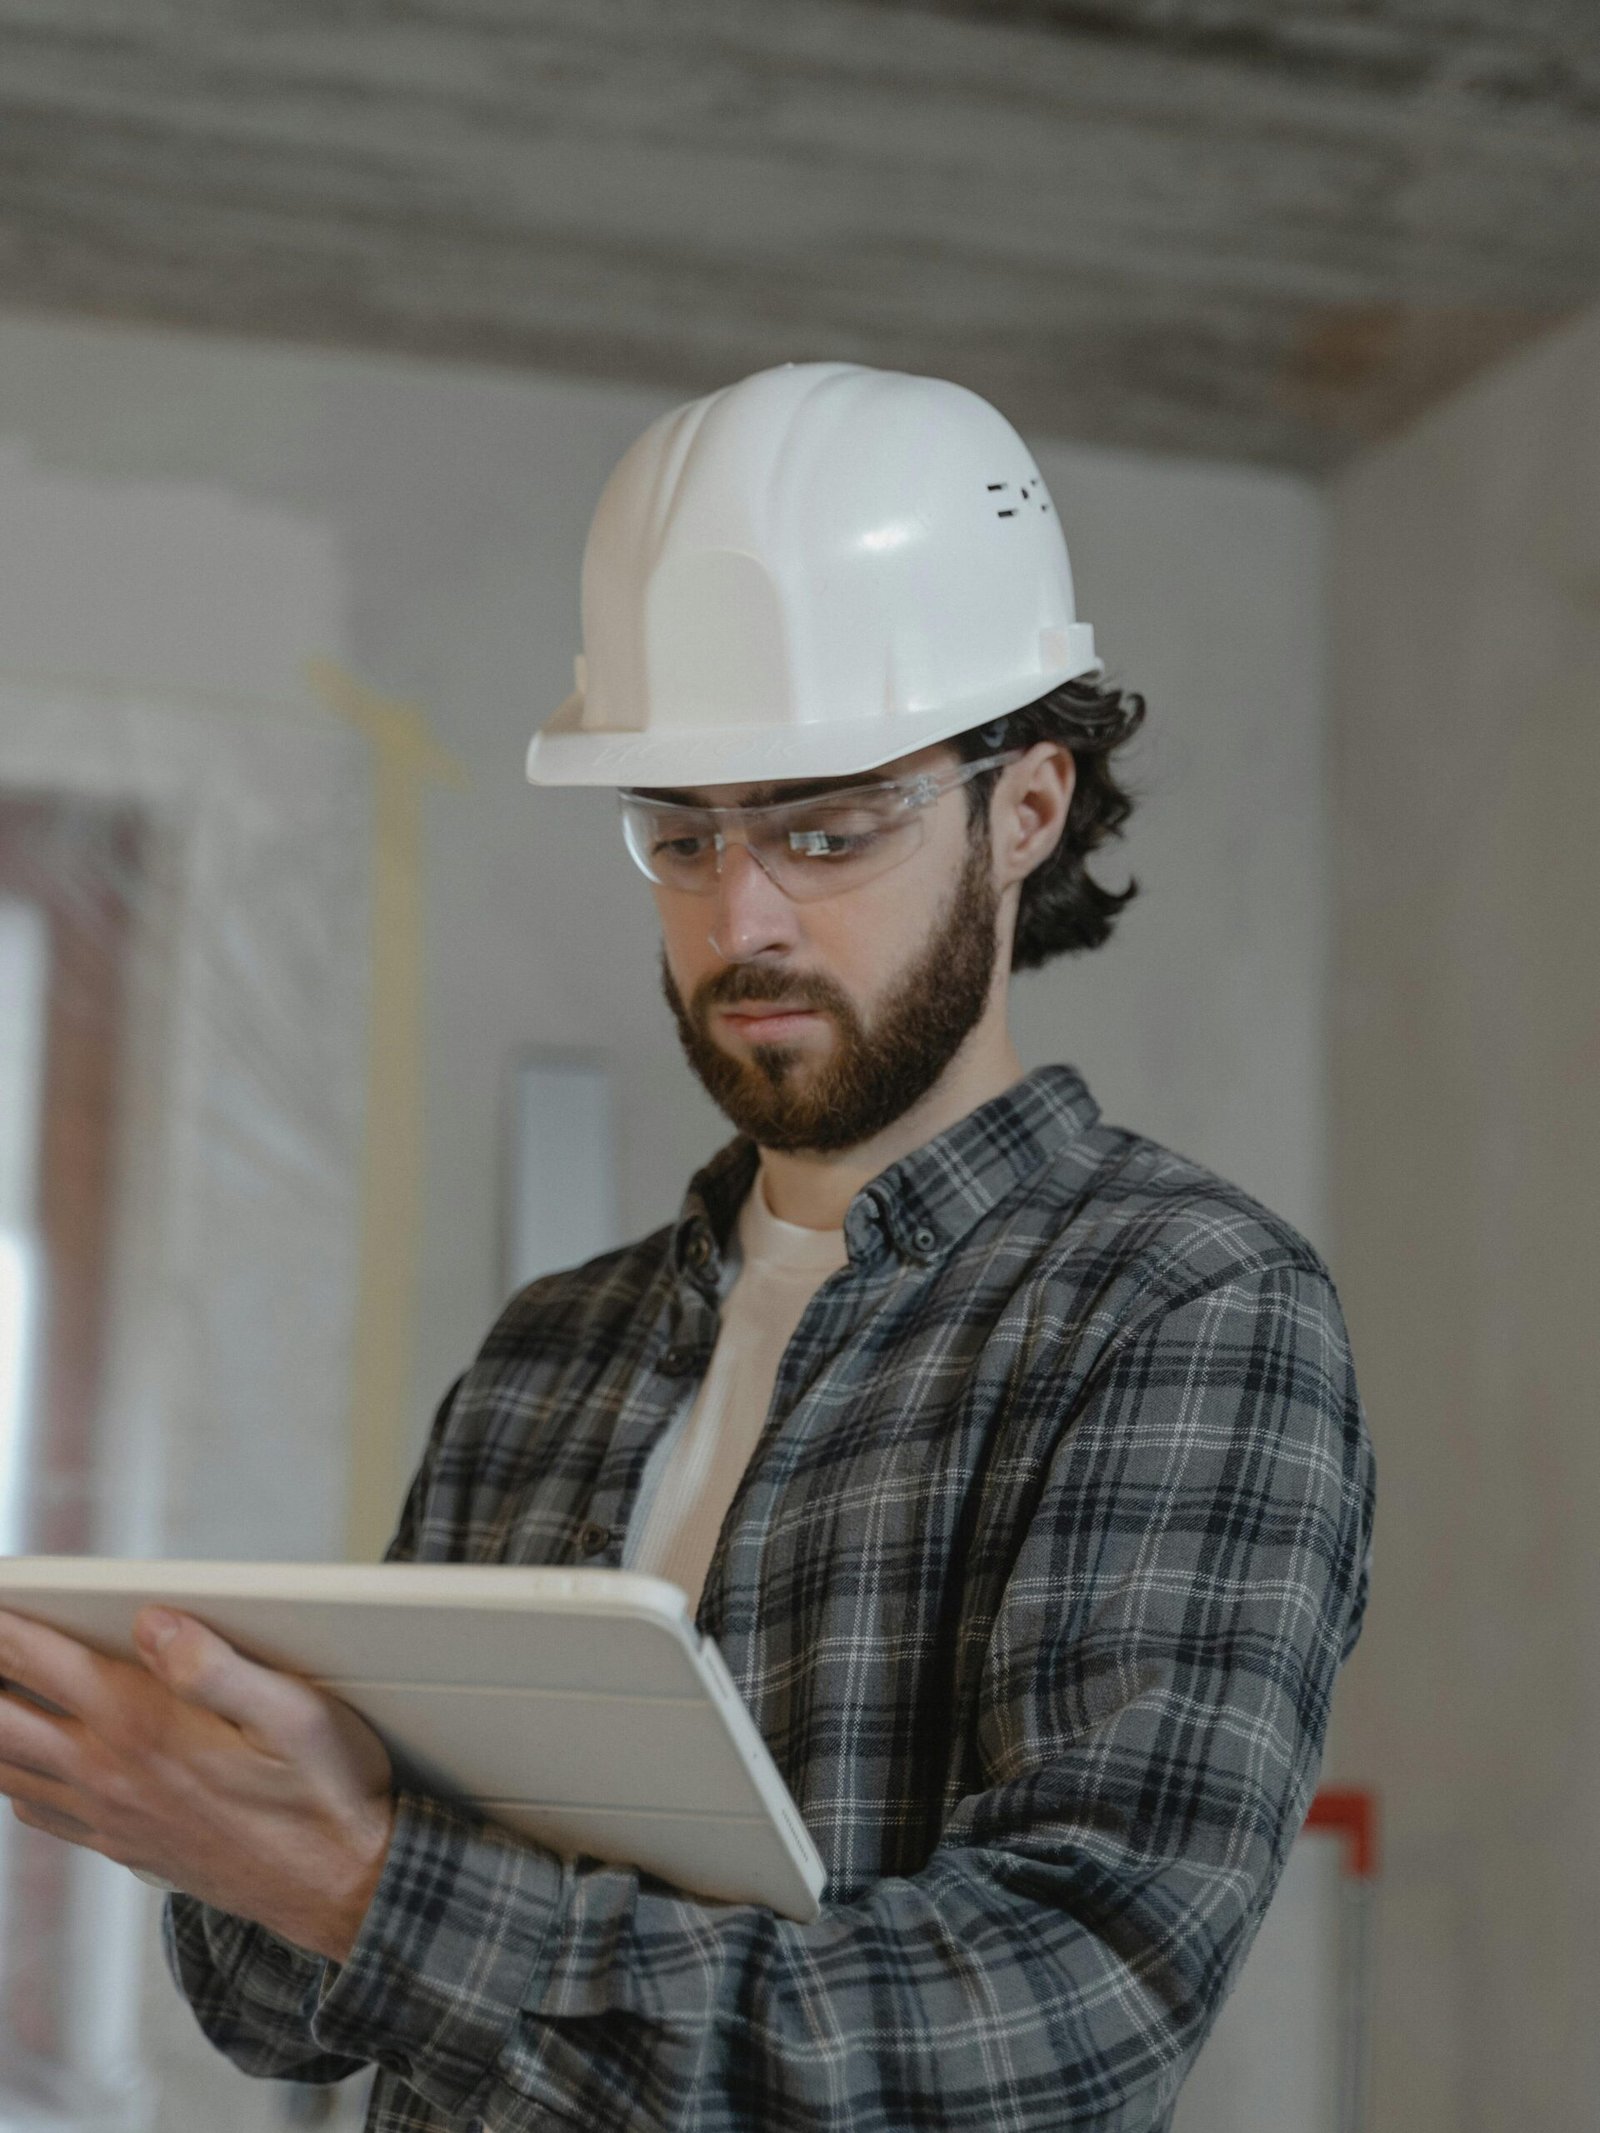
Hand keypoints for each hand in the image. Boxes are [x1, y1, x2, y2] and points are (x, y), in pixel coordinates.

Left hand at [0, 1606, 395, 1961]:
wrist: (340, 1888)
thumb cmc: (326, 1793)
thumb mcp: (295, 1712)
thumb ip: (215, 1664)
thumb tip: (152, 1621)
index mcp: (145, 1726)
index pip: (39, 1661)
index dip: (0, 1625)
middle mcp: (110, 1772)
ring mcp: (108, 1815)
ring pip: (5, 1768)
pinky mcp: (121, 1844)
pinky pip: (37, 1809)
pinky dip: (11, 1776)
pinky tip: (22, 1759)